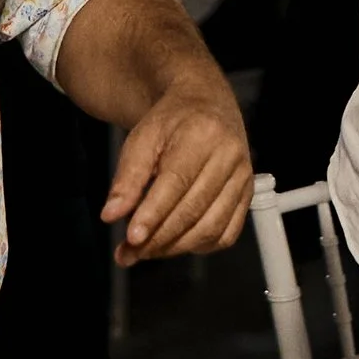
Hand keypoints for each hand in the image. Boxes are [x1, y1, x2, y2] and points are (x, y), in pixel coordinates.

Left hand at [103, 64, 252, 258]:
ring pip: (211, 228)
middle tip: (127, 253)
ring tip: (145, 252)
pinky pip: (226, 234)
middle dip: (157, 239)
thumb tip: (111, 215)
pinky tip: (175, 243)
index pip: (177, 182)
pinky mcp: (248, 194)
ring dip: (175, 248)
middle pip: (193, 210)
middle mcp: (230, 156)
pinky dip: (199, 246)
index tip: (131, 238)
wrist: (207, 104)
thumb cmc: (171, 122)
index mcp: (203, 134)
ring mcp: (243, 177)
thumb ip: (127, 177)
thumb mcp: (142, 138)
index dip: (153, 214)